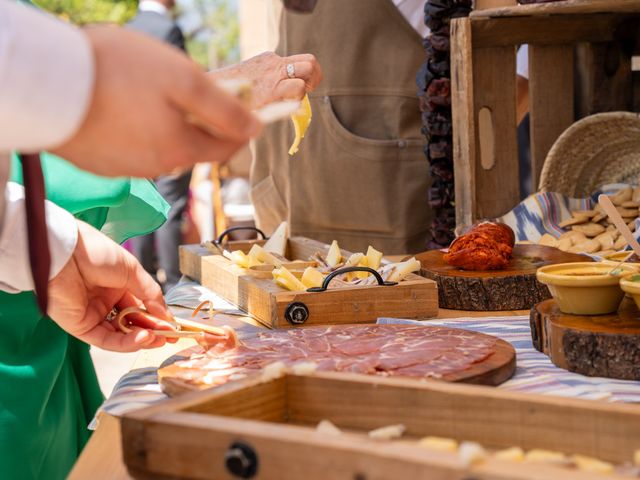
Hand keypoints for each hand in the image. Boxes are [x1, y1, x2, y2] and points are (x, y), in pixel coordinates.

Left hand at [48, 221, 174, 351]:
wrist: (65, 252)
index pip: (142, 307)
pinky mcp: (80, 327)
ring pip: (120, 335)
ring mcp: (93, 315)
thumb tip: (165, 313)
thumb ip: (150, 293)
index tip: (174, 327)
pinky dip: (125, 343)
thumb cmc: (96, 253)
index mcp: (118, 286)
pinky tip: (142, 338)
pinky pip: (105, 340)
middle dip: (153, 331)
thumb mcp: (132, 270)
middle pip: (133, 324)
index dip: (158, 318)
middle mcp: (106, 302)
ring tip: (157, 339)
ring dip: (140, 339)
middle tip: (170, 338)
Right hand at [52, 26, 261, 177]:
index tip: (246, 106)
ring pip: (163, 145)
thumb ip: (224, 109)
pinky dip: (136, 129)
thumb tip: (255, 127)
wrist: (44, 82)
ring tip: (146, 92)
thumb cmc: (116, 73)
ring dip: (166, 124)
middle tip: (189, 88)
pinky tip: (121, 106)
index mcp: (182, 149)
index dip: (242, 126)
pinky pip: (133, 147)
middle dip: (200, 121)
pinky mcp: (102, 163)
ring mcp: (127, 168)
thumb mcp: (184, 80)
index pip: (228, 146)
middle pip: (194, 146)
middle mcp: (158, 167)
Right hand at [211, 52, 322, 107]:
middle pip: (311, 62)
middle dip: (313, 79)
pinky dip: (298, 100)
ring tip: (292, 101)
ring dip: (306, 90)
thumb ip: (267, 83)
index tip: (301, 88)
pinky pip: (298, 90)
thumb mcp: (250, 80)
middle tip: (303, 92)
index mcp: (268, 60)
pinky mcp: (272, 88)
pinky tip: (283, 107)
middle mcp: (274, 63)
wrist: (208, 93)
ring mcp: (274, 74)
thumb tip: (283, 97)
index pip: (300, 60)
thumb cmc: (227, 94)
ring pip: (308, 72)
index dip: (307, 76)